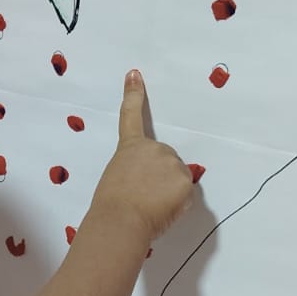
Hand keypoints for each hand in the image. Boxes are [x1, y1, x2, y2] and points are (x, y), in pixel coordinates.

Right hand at [90, 69, 193, 240]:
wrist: (120, 220)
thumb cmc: (111, 207)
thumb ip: (136, 171)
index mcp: (131, 148)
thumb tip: (150, 181)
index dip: (133, 94)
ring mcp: (172, 162)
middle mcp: (154, 148)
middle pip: (165, 161)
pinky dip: (176, 203)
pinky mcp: (185, 180)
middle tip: (143, 196)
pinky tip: (161, 209)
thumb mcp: (117, 180)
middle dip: (160, 177)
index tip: (135, 75)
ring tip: (150, 205)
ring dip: (168, 191)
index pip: (131, 116)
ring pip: (177, 177)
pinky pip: (185, 193)